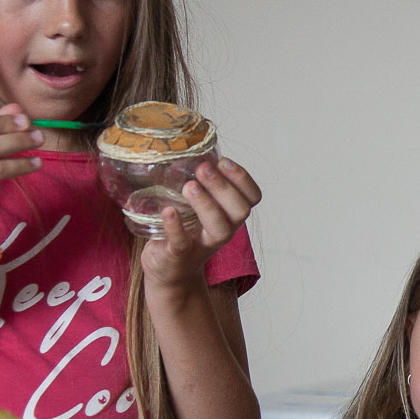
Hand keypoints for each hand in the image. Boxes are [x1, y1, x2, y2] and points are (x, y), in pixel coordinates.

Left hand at [141, 157, 261, 284]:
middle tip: (203, 169)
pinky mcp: (180, 256)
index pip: (252, 197)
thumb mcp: (196, 206)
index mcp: (229, 215)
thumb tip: (187, 146)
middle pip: (240, 211)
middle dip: (224, 187)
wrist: (169, 272)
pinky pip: (182, 243)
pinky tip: (168, 212)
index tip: (224, 161)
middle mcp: (223, 230)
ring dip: (206, 204)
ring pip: (220, 228)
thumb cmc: (184, 231)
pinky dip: (176, 226)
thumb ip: (199, 184)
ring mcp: (203, 245)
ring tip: (188, 186)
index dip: (243, 179)